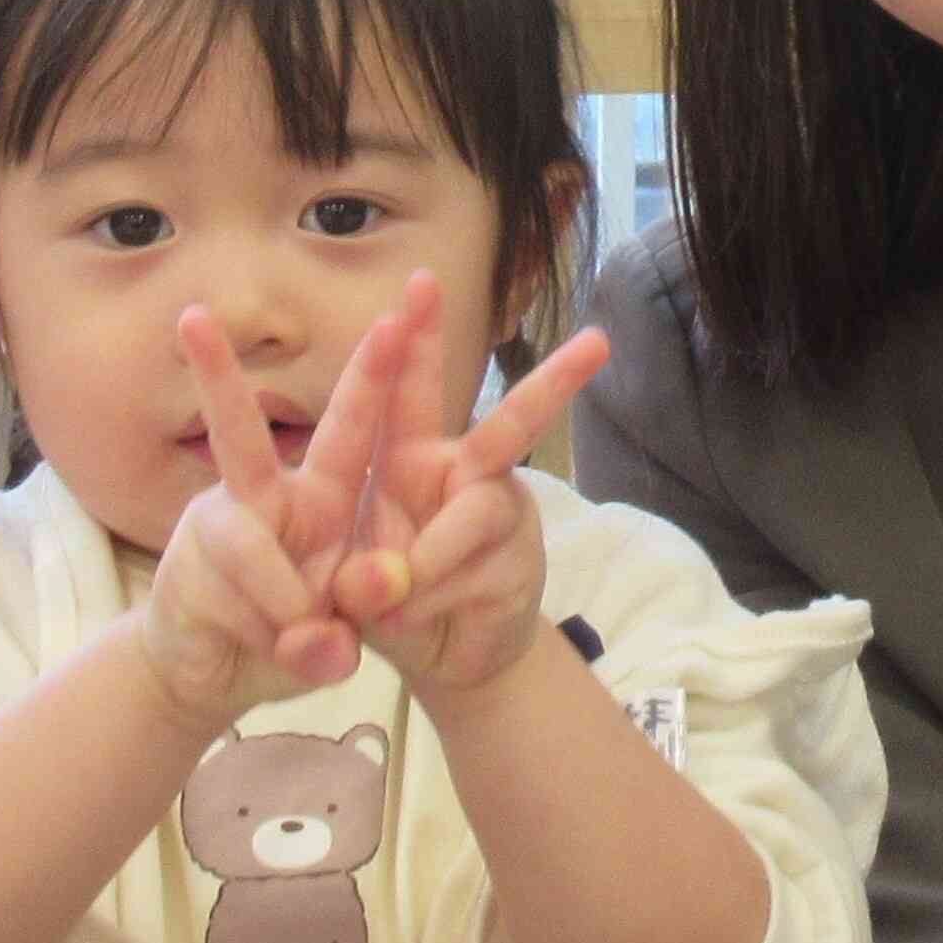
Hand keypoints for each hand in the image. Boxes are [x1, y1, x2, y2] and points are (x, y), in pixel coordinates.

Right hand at [133, 308, 381, 725]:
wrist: (209, 676)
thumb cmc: (289, 633)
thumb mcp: (345, 630)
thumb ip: (346, 631)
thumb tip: (327, 647)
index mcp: (320, 494)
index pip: (352, 427)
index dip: (377, 376)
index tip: (397, 317)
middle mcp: (262, 498)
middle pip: (238, 434)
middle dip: (216, 377)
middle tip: (191, 316)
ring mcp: (213, 532)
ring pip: (244, 543)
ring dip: (287, 601)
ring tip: (305, 639)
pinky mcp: (183, 573)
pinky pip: (235, 603)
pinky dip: (267, 637)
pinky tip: (268, 649)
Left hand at [323, 274, 611, 701]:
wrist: (447, 658)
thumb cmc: (385, 601)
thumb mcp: (344, 582)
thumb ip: (353, 579)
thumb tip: (378, 583)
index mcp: (406, 458)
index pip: (406, 392)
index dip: (412, 343)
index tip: (421, 284)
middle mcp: (461, 475)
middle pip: (508, 425)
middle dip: (552, 384)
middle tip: (599, 343)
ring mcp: (499, 520)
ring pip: (484, 511)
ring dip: (436, 553)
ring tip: (389, 595)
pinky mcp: (517, 564)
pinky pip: (476, 574)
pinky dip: (433, 601)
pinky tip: (413, 621)